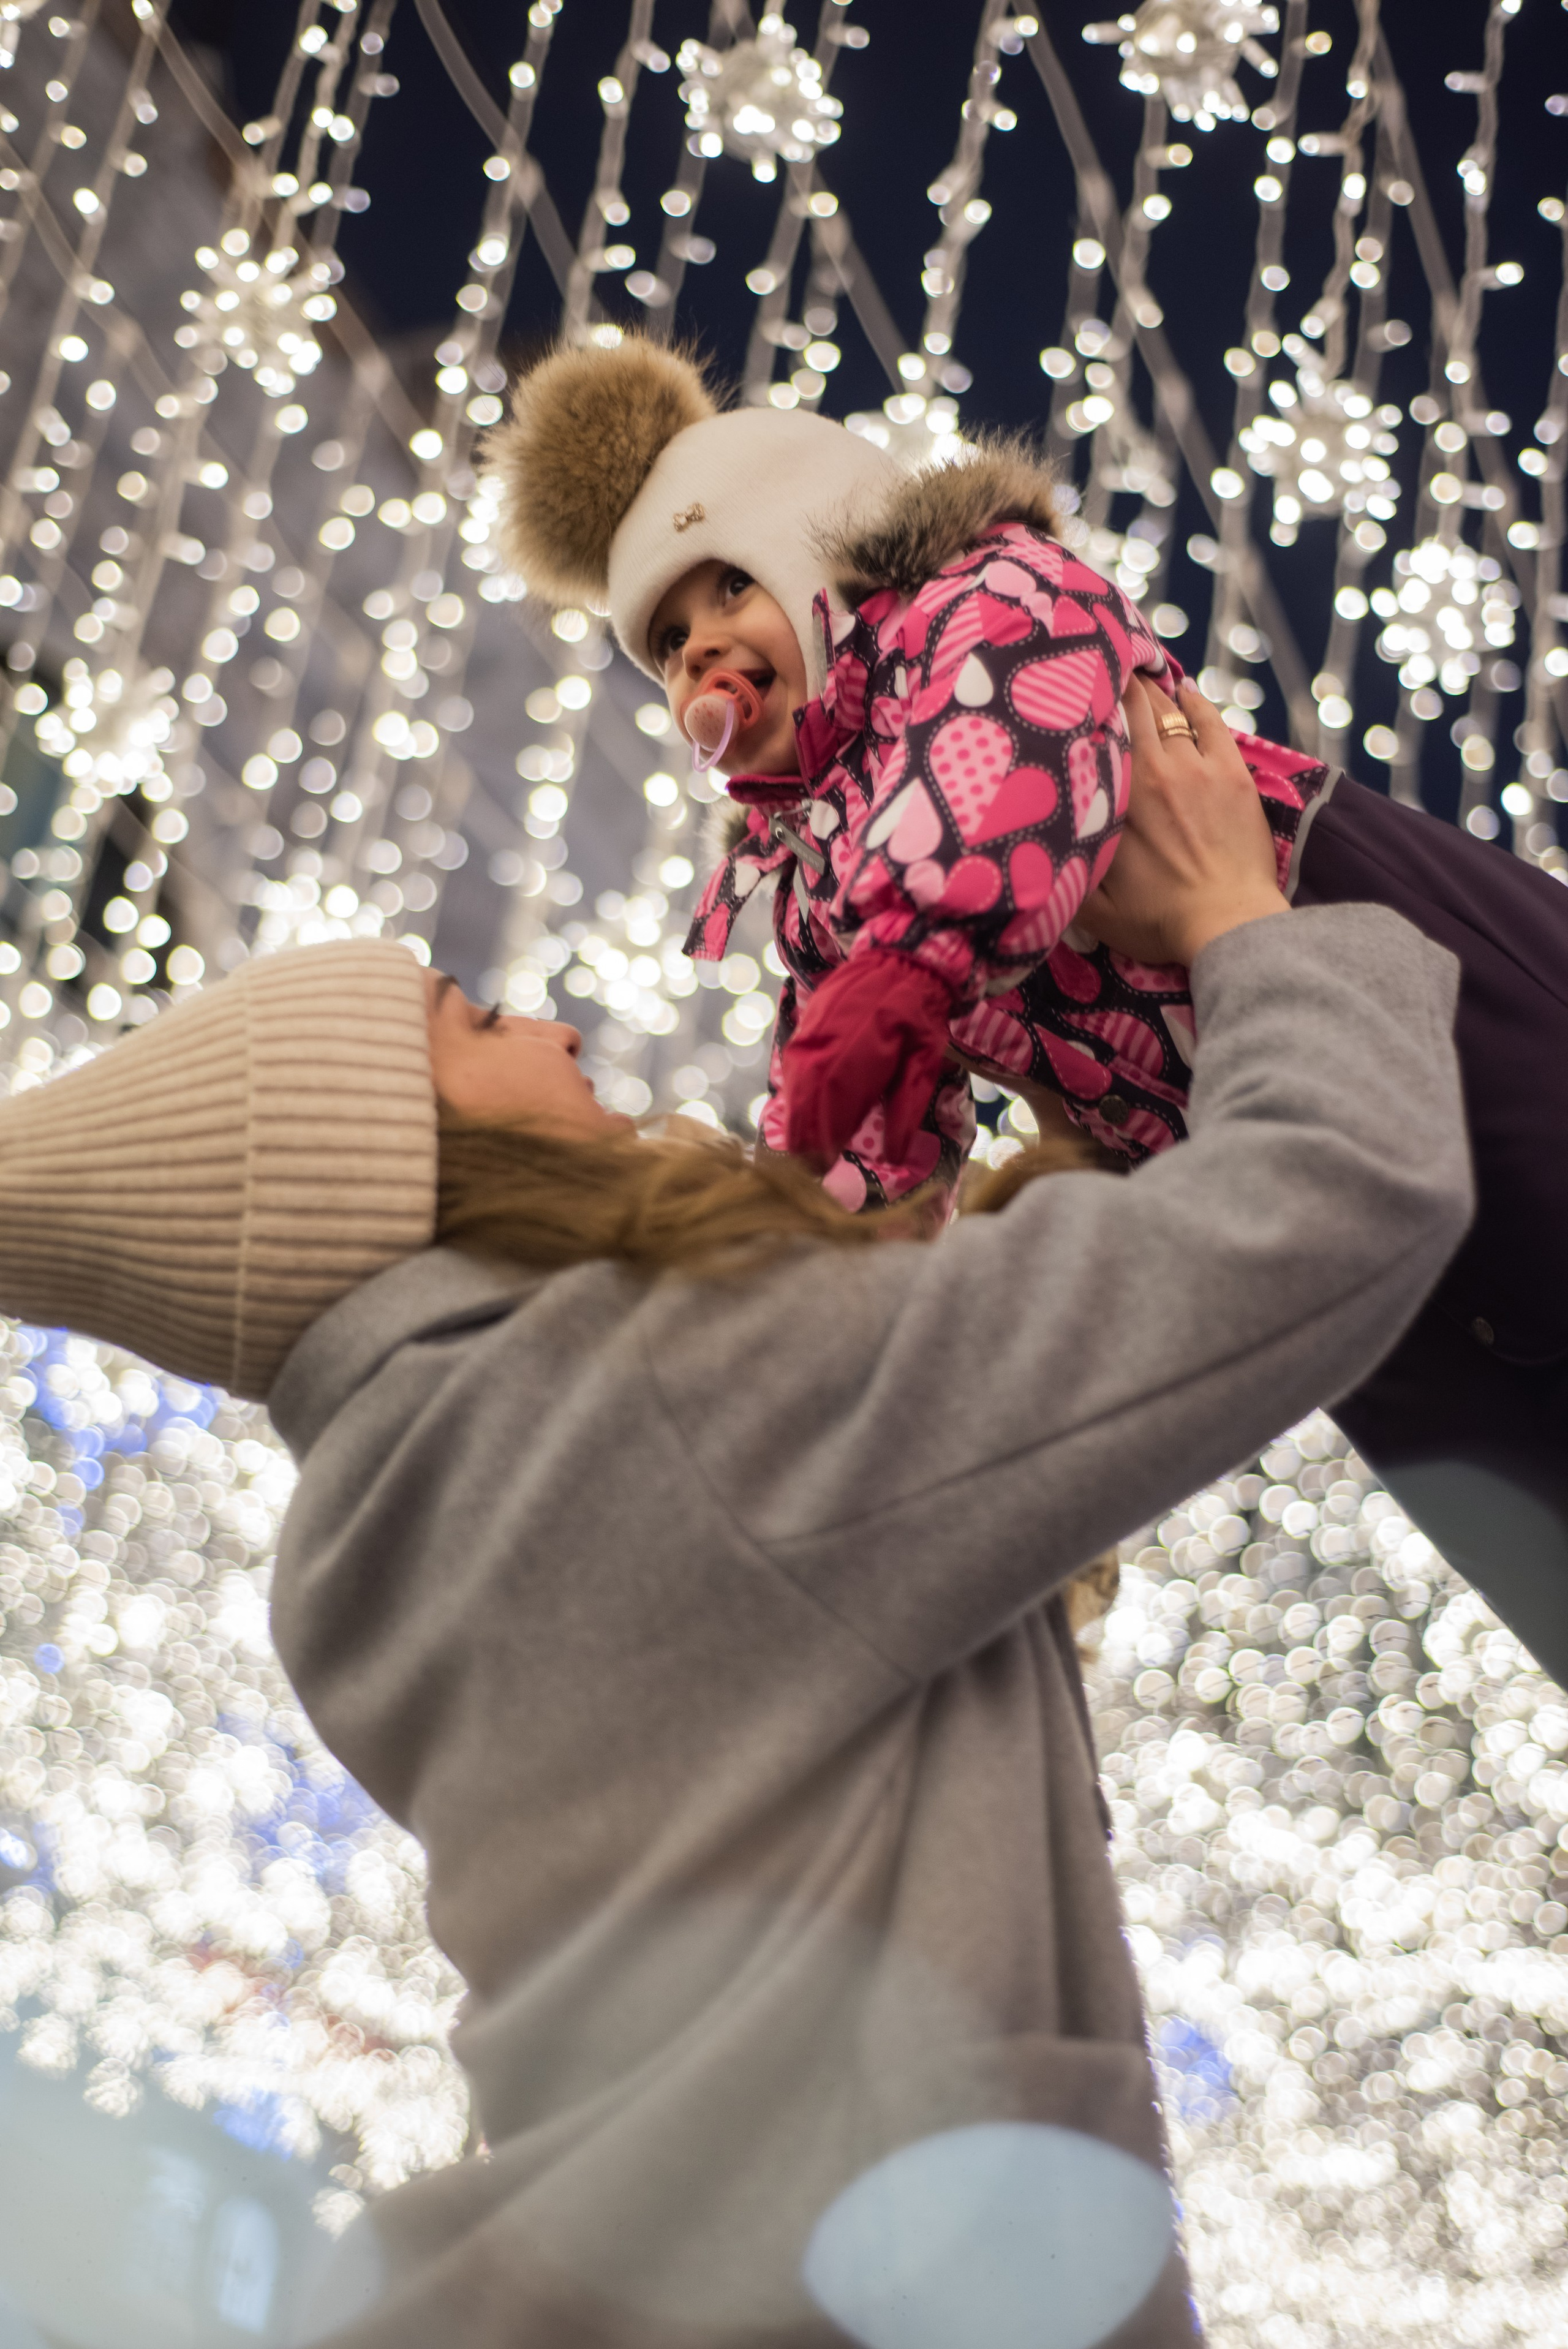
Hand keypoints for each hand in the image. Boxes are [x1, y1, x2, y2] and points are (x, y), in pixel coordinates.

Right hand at [781, 951, 956, 1168]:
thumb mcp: (925, 1065)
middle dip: (803, 1144)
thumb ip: (906, 1111)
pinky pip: (792, 1072)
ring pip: (794, 1091)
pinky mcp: (803, 1030)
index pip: (828, 1116)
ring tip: (802, 1153)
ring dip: (797, 1123)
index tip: (821, 1175)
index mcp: (857, 1060)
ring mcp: (808, 1037)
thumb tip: (893, 1157)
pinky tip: (804, 1116)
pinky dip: (797, 1098)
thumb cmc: (919, 1016)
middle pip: (804, 1108)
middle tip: (808, 1174)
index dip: (820, 1150)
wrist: (900, 960)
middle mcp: (823, 1048)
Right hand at [1078, 675, 1288, 967]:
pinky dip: (1194, 702)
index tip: (1069, 690)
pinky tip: (1183, 692)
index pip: (1097, 732)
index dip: (1085, 704)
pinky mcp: (1232, 773)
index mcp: (1116, 798)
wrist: (1229, 925)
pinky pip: (1210, 721)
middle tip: (1101, 672)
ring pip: (1168, 710)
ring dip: (1151, 693)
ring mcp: (1196, 768)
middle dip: (1116, 685)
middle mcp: (1154, 770)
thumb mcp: (1095, 910)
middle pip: (1133, 707)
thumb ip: (1065, 876)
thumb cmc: (1160, 921)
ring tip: (1135, 678)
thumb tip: (1038, 851)